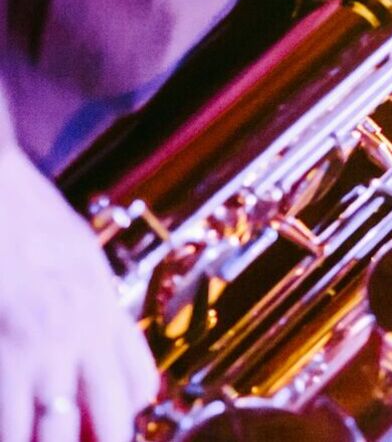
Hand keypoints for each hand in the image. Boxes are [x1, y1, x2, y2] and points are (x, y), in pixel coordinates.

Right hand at [0, 144, 156, 441]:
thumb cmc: (24, 210)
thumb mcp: (79, 252)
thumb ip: (93, 298)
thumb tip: (105, 330)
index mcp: (105, 305)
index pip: (141, 381)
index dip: (130, 412)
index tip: (116, 425)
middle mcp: (84, 330)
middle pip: (111, 415)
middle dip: (104, 441)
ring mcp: (44, 343)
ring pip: (57, 428)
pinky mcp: (7, 348)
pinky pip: (11, 415)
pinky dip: (12, 434)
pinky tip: (12, 437)